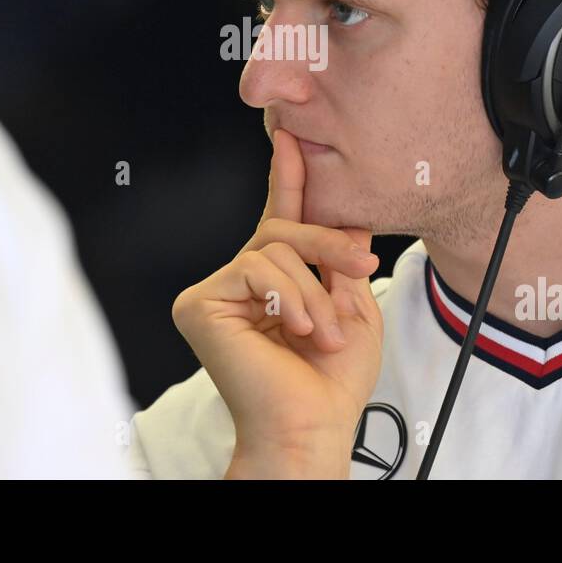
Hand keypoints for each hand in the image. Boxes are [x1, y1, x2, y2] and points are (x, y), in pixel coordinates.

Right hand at [171, 129, 382, 476]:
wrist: (311, 425)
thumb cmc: (330, 383)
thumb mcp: (352, 306)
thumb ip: (342, 258)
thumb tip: (347, 216)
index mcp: (274, 280)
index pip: (281, 219)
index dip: (287, 178)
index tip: (290, 137)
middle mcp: (241, 280)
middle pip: (281, 227)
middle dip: (328, 243)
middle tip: (362, 269)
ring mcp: (217, 292)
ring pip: (272, 248)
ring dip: (313, 289)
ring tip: (323, 331)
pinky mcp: (199, 304)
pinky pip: (253, 268)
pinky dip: (286, 296)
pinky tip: (294, 328)